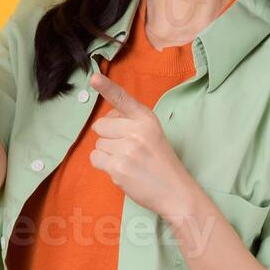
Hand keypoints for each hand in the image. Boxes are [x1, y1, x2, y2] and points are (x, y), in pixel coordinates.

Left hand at [87, 70, 196, 219]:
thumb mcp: (153, 134)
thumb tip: (106, 120)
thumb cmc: (161, 162)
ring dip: (108, 153)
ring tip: (128, 161)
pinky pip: (96, 158)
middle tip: (127, 149)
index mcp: (146, 119)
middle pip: (101, 125)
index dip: (106, 87)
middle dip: (108, 137)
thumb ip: (132, 123)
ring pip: (98, 143)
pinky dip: (104, 165)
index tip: (95, 78)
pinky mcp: (118, 167)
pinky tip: (121, 169)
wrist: (175, 192)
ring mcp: (127, 149)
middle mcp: (137, 130)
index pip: (123, 99)